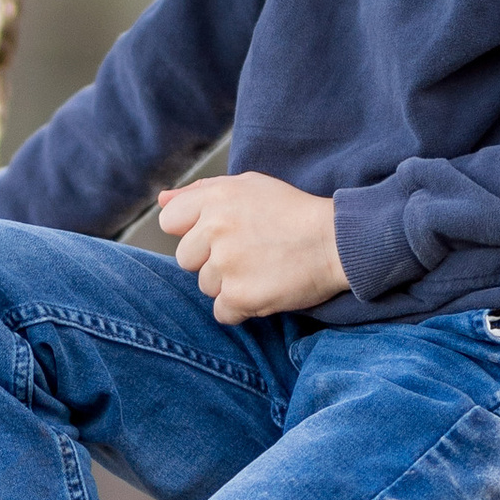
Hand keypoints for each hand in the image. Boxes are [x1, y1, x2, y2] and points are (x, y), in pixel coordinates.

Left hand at [156, 171, 349, 323]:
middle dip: (211, 260)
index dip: (192, 231)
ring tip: (263, 268)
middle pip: (186, 259)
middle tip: (249, 252)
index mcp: (215, 198)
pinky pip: (222, 312)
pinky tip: (265, 289)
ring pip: (206, 286)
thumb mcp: (248, 187)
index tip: (219, 235)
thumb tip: (162, 199)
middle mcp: (215, 229)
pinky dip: (242, 308)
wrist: (338, 242)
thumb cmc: (294, 213)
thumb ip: (200, 192)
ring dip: (230, 284)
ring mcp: (226, 264)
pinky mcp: (240, 296)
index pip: (170, 220)